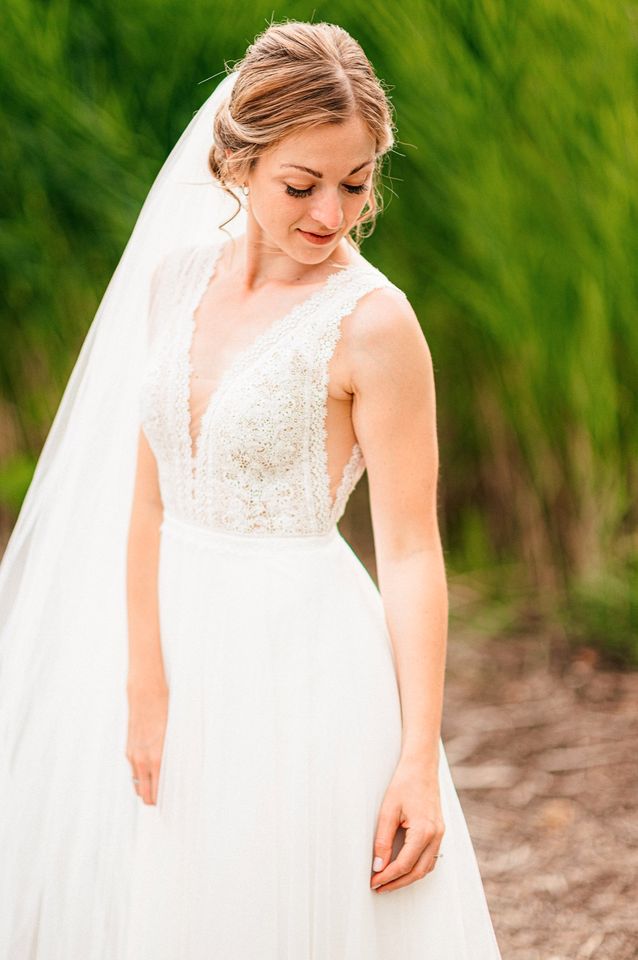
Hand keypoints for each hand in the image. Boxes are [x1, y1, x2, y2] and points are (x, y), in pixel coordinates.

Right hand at [125, 678, 168, 805]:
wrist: (146, 695)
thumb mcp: (177, 735)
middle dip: (157, 802)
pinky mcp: (129, 751)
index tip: (178, 805)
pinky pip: (134, 773)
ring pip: (138, 787)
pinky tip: (151, 774)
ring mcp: (133, 757)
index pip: (160, 792)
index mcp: (158, 758)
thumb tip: (187, 773)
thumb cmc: (165, 711)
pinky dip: (142, 778)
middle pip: (147, 796)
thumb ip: (177, 758)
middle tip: (169, 802)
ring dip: (148, 791)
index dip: (168, 801)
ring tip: (160, 790)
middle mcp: (143, 760)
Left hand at [369, 757, 444, 892]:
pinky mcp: (439, 831)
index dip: (387, 876)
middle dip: (398, 883)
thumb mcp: (388, 811)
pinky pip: (431, 857)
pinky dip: (417, 867)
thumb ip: (383, 840)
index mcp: (424, 831)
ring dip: (408, 877)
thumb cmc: (404, 784)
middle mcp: (436, 835)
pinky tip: (403, 867)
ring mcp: (440, 834)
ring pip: (426, 867)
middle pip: (418, 871)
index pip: (404, 864)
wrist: (421, 766)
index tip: (373, 881)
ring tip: (388, 881)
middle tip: (379, 887)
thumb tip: (378, 866)